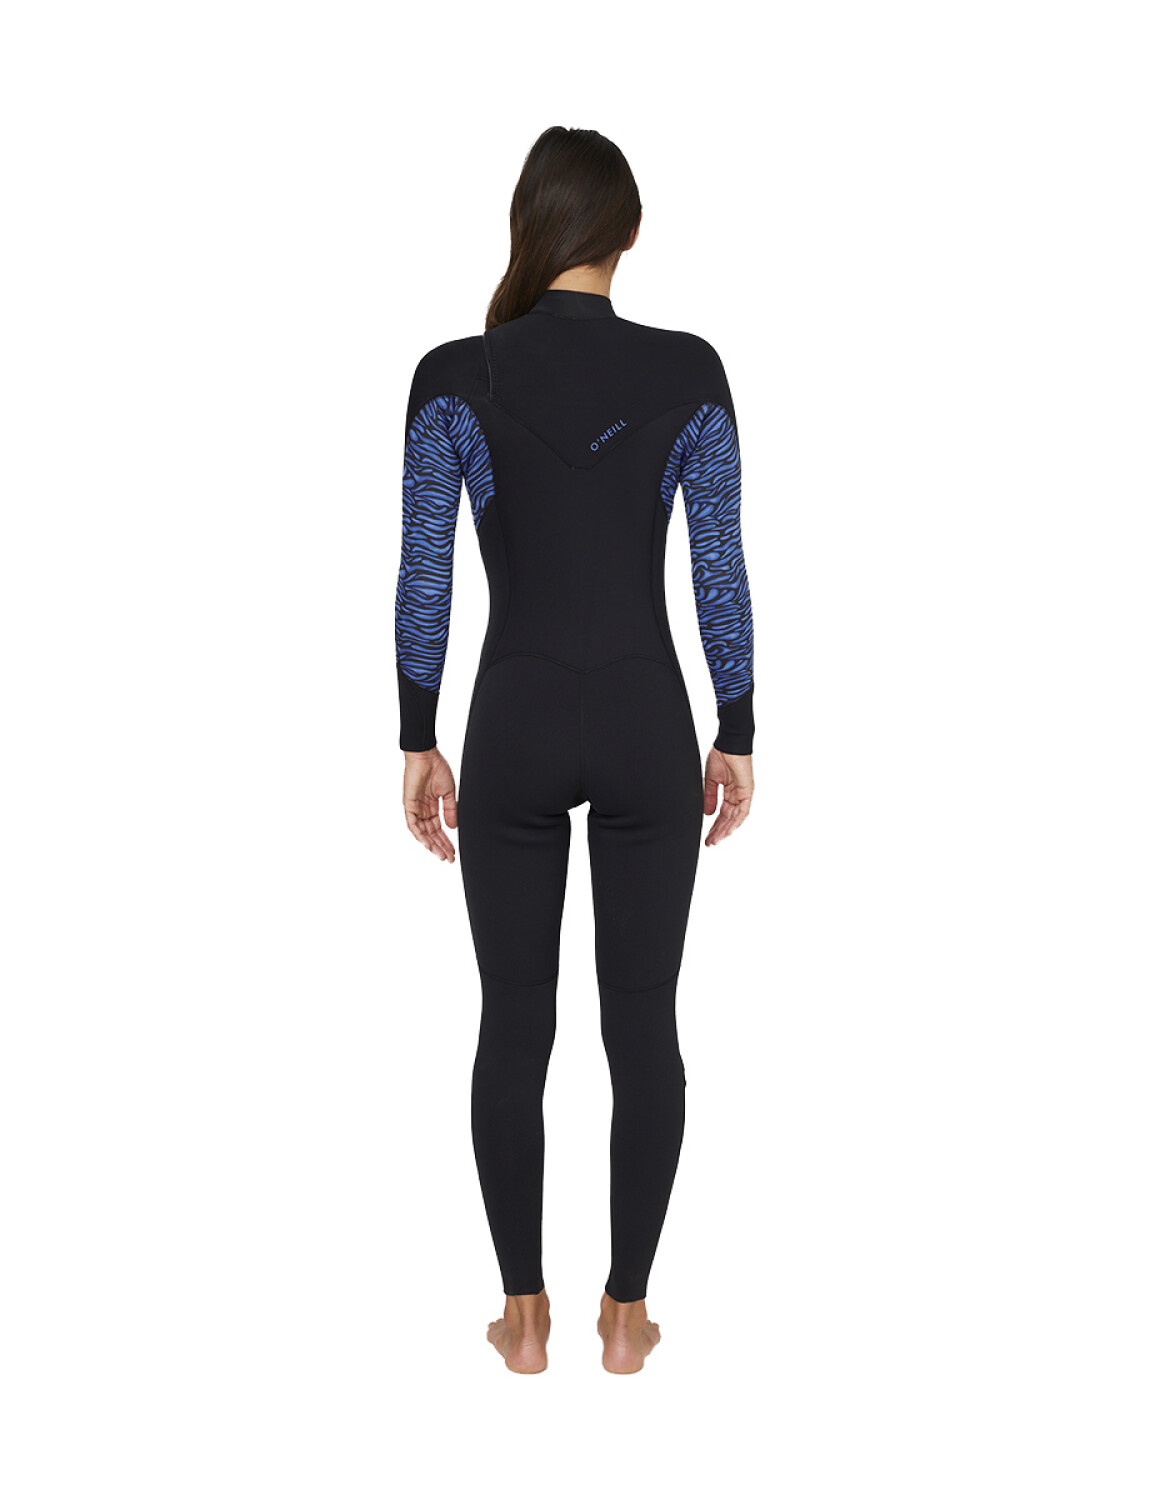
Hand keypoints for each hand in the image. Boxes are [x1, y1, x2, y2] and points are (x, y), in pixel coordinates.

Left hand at [403, 747, 457, 861]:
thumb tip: (453, 828)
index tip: (453, 852)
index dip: (446, 841)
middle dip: (441, 847)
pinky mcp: (409, 804)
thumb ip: (450, 810)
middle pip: (431, 834)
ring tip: (441, 855)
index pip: (438, 829)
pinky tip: (428, 844)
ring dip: (432, 844)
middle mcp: (422, 810)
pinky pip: (413, 824)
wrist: (426, 756)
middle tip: (449, 858)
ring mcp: (415, 808)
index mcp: (431, 807)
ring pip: (422, 832)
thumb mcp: (447, 793)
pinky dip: (420, 835)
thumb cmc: (437, 768)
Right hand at [703, 746, 752, 846]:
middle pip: (728, 819)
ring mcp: (743, 794)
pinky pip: (742, 811)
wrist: (728, 743)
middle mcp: (737, 795)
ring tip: (716, 840)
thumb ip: (710, 797)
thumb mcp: (711, 780)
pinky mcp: (747, 791)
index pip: (722, 814)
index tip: (707, 837)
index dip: (714, 826)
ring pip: (735, 818)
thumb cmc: (721, 756)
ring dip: (725, 830)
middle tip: (709, 843)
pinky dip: (735, 821)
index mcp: (730, 792)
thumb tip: (708, 814)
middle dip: (718, 831)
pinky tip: (727, 831)